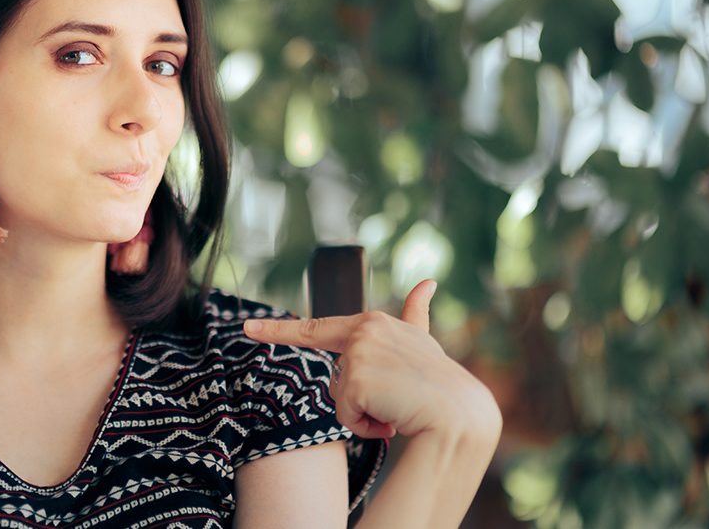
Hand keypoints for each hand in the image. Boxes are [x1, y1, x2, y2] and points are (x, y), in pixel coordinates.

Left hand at [244, 280, 497, 440]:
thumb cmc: (439, 383)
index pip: (316, 329)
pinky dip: (367, 426)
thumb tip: (427, 281)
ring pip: (339, 399)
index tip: (248, 328)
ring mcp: (360, 352)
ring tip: (398, 409)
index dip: (278, 331)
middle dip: (356, 401)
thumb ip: (414, 316)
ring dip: (364, 414)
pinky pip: (346, 416)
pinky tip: (395, 420)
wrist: (461, 414)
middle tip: (394, 399)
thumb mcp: (421, 344)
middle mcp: (363, 330)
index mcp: (372, 322)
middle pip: (335, 380)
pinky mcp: (358, 378)